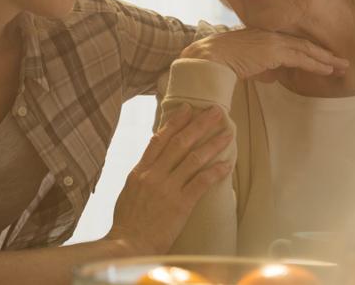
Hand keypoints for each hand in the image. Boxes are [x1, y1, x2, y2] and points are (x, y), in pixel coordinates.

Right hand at [106, 104, 232, 254]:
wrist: (127, 246)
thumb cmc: (128, 223)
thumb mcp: (129, 191)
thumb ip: (142, 174)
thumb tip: (153, 160)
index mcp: (140, 171)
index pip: (159, 139)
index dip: (175, 122)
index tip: (188, 109)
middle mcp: (154, 175)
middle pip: (180, 143)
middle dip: (199, 124)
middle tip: (214, 111)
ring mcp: (167, 189)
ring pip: (194, 159)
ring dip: (213, 144)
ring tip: (227, 133)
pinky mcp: (180, 205)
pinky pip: (201, 183)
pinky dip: (216, 171)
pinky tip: (227, 164)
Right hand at [179, 28, 348, 80]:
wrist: (211, 56)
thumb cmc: (223, 61)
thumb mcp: (247, 64)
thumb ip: (263, 68)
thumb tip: (274, 76)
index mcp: (265, 36)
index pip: (293, 43)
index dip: (310, 51)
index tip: (323, 58)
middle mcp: (272, 35)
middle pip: (304, 44)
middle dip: (324, 54)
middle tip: (341, 62)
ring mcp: (274, 41)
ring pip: (306, 50)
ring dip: (326, 59)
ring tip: (341, 67)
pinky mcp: (275, 51)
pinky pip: (301, 58)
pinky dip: (316, 64)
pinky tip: (327, 70)